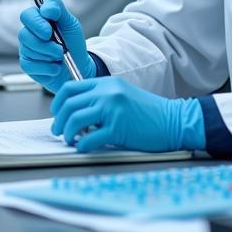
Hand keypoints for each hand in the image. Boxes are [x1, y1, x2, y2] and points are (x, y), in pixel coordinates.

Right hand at [18, 0, 95, 92]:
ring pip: (28, 50)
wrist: (78, 64)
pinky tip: (56, 68)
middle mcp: (29, 33)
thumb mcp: (70, 22)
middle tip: (60, 48)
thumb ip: (58, 9)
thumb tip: (45, 9)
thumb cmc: (72, 41)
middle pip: (24, 34)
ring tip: (60, 56)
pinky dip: (47, 68)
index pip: (27, 15)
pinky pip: (30, 65)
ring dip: (49, 55)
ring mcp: (26, 48)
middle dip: (44, 44)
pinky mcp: (27, 64)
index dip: (37, 22)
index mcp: (38, 19)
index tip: (50, 30)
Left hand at [51, 77, 205, 152]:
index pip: (70, 88)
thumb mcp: (123, 96)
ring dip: (67, 133)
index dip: (58, 103)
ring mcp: (113, 110)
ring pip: (75, 119)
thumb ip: (101, 98)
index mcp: (107, 84)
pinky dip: (82, 145)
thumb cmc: (149, 112)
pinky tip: (85, 147)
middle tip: (60, 131)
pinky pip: (89, 138)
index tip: (58, 114)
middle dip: (59, 121)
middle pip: (68, 104)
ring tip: (72, 140)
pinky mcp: (118, 128)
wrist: (173, 120)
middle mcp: (108, 93)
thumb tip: (75, 112)